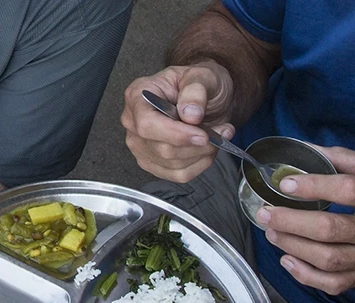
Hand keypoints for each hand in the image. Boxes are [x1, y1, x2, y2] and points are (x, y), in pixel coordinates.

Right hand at [121, 61, 237, 182]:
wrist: (207, 96)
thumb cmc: (200, 83)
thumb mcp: (204, 75)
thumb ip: (196, 91)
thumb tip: (190, 114)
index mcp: (138, 96)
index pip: (147, 125)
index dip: (175, 134)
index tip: (202, 134)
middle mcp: (133, 123)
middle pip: (161, 148)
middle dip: (197, 145)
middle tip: (221, 132)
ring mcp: (140, 145)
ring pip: (171, 164)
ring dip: (202, 154)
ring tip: (218, 136)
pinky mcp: (152, 162)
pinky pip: (177, 175)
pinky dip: (199, 164)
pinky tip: (207, 149)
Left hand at [258, 146, 354, 293]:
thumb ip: (346, 160)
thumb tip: (305, 149)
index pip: (350, 191)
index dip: (315, 187)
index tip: (286, 183)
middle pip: (330, 230)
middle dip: (290, 221)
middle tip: (265, 213)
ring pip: (327, 259)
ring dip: (292, 246)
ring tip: (272, 232)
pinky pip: (333, 284)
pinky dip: (305, 276)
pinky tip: (288, 260)